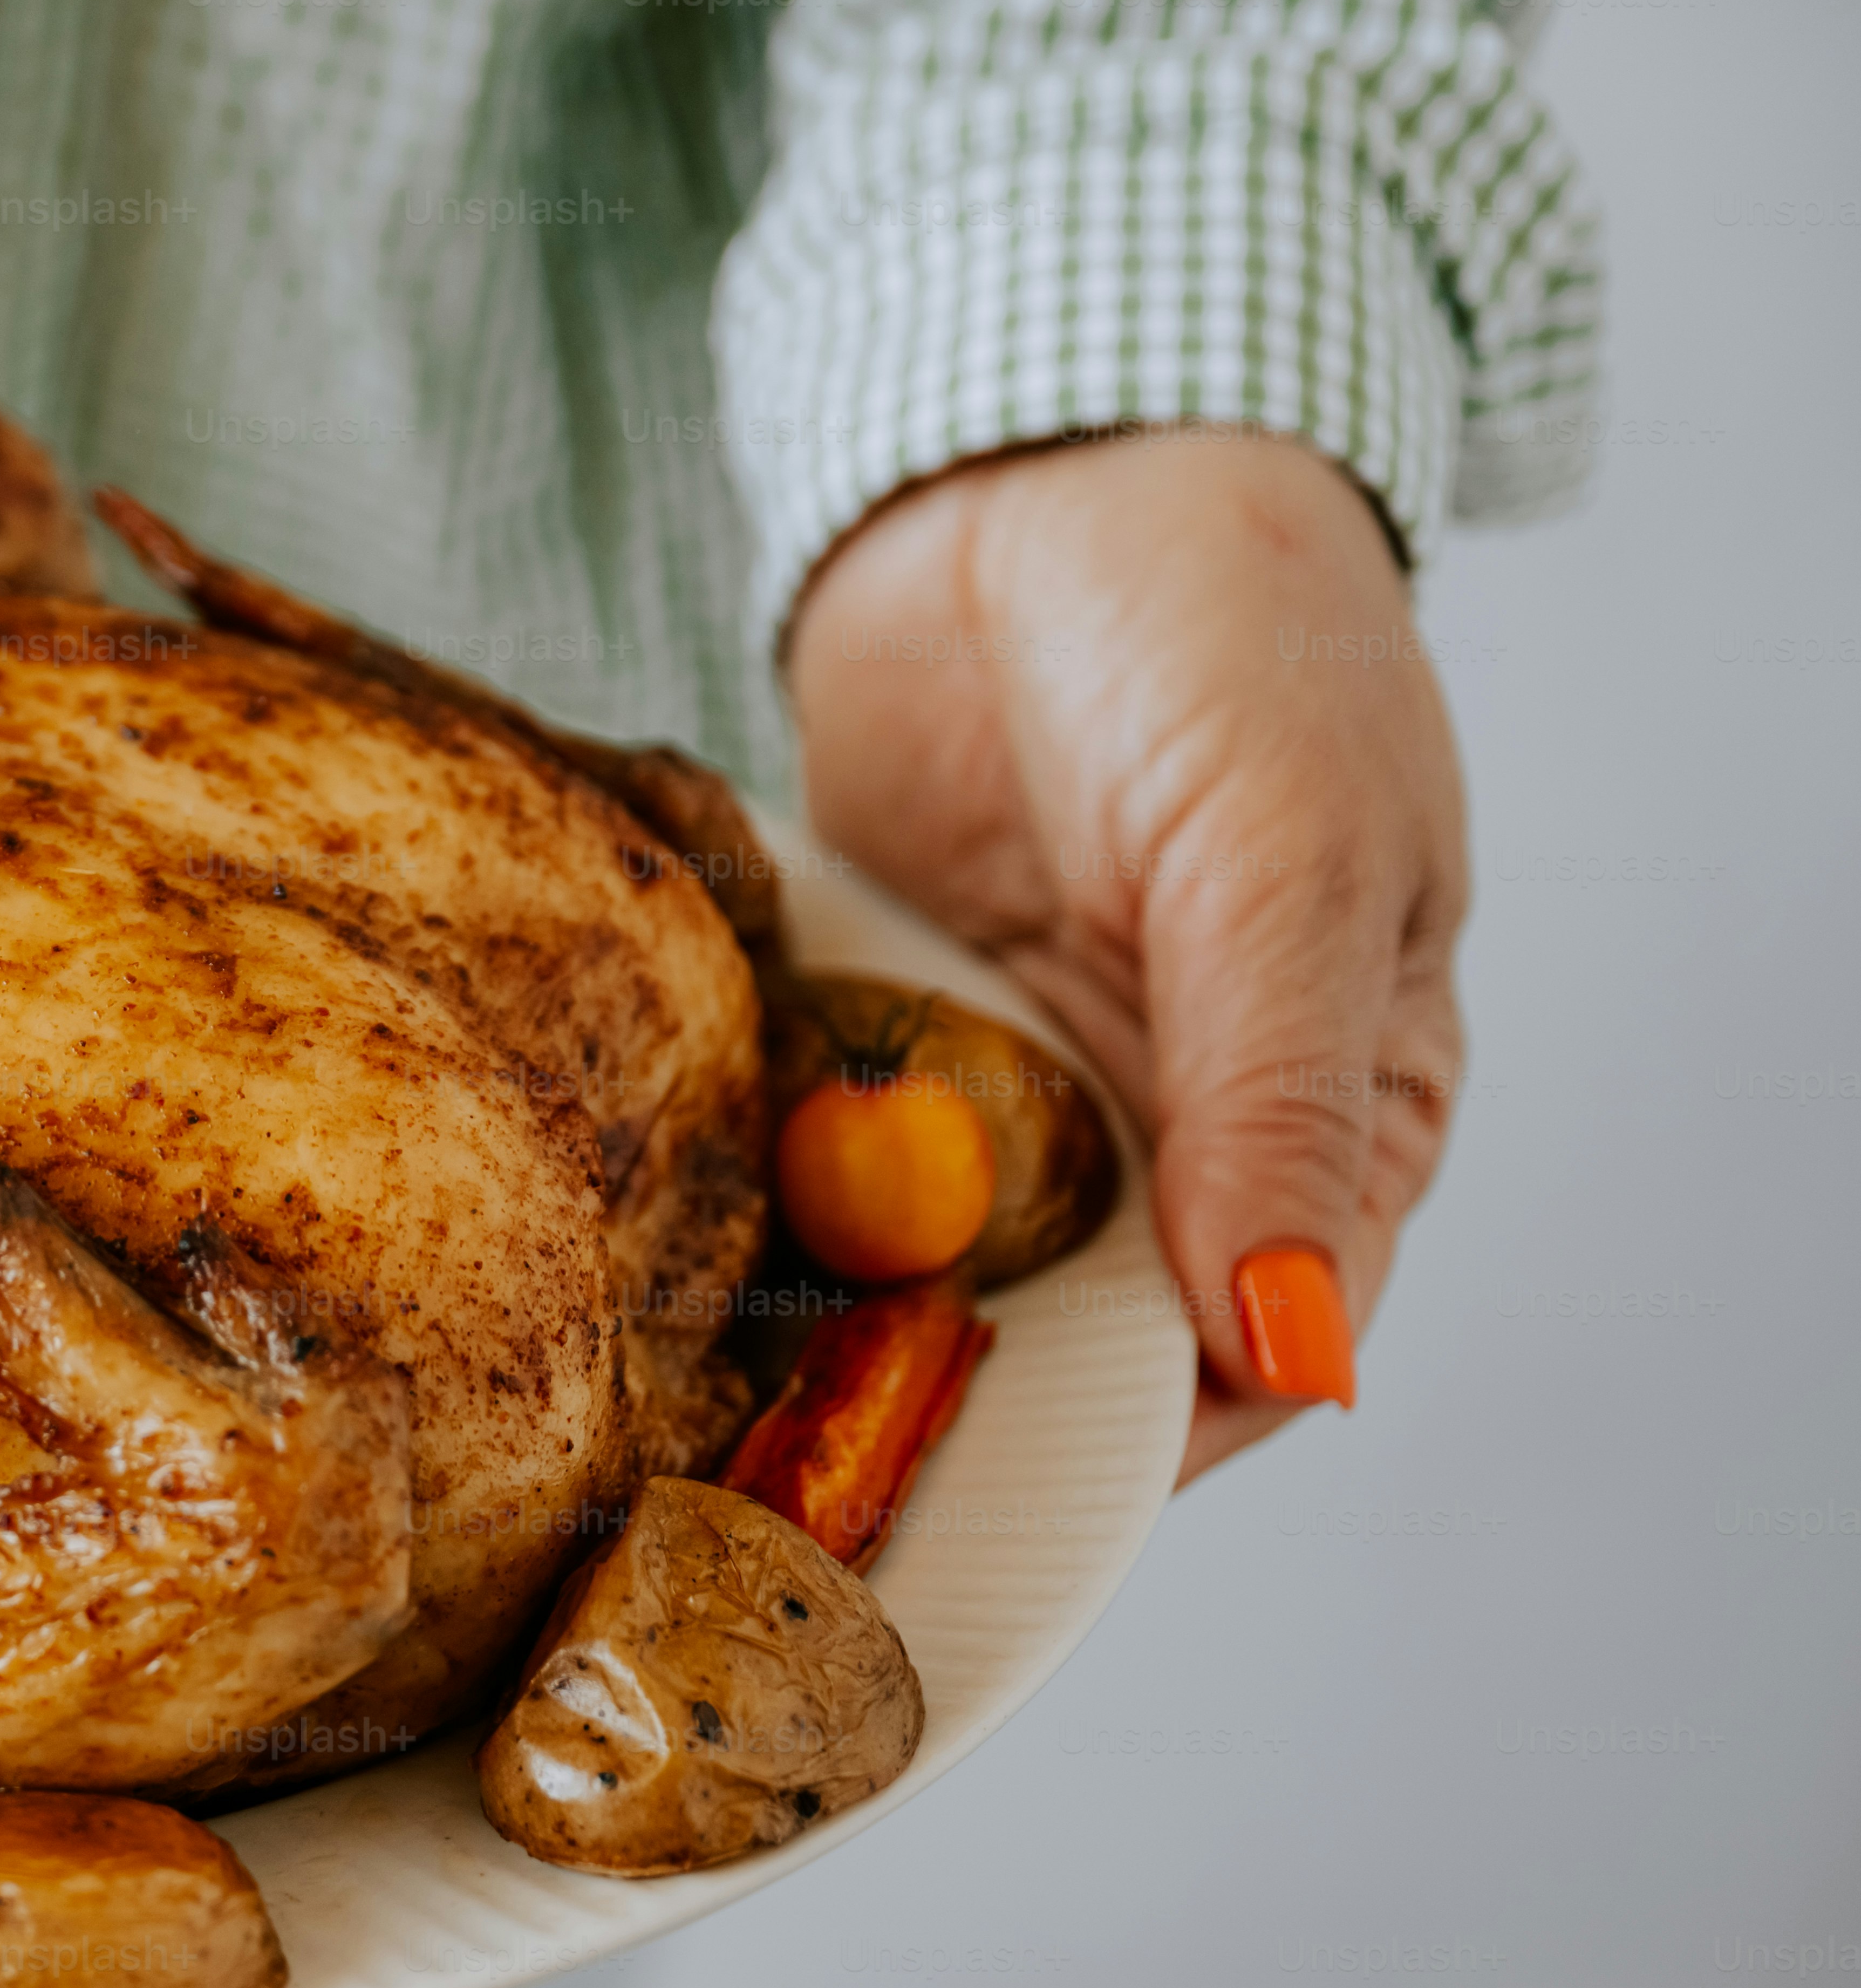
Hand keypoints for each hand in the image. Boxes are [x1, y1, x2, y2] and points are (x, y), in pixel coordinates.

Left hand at [785, 429, 1467, 1482]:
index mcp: (1329, 1125)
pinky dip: (752, 1197)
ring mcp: (1012, 1083)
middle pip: (1057, 1347)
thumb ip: (1274, 1107)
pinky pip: (812, 1148)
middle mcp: (1168, 1132)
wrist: (1048, 470)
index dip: (1116, 1456)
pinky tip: (659, 1259)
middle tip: (788, 1503)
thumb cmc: (1235, 636)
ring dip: (824, 1326)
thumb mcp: (1283, 869)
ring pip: (920, 1271)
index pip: (1236, 1369)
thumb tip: (1295, 1348)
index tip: (977, 1517)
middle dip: (937, 1418)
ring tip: (699, 1414)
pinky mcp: (880, 1020)